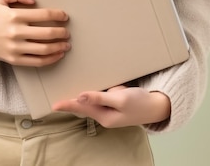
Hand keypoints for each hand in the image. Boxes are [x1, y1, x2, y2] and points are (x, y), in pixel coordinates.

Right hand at [0, 0, 69, 66]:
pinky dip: (50, 59)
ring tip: (66, 44)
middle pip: (47, 33)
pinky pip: (36, 62)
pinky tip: (57, 55)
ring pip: (44, 49)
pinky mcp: (14, 60)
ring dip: (59, 47)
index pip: (43, 15)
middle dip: (61, 32)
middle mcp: (16, 32)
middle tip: (67, 32)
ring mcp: (15, 47)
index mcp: (14, 15)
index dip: (57, 15)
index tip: (64, 16)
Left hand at [52, 86, 170, 127]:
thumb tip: (80, 96)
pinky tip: (85, 93)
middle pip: (83, 107)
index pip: (81, 108)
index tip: (54, 105)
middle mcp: (104, 115)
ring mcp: (109, 110)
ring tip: (66, 97)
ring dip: (80, 98)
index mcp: (104, 116)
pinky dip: (91, 94)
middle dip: (71, 103)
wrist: (156, 106)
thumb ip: (99, 98)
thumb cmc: (139, 103)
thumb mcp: (120, 99)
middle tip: (56, 101)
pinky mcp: (113, 104)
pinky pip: (98, 98)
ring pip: (90, 102)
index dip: (67, 105)